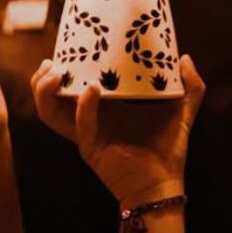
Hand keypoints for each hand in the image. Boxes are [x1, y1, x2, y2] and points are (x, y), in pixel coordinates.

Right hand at [30, 55, 204, 206]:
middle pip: (50, 97)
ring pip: (50, 113)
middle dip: (42, 78)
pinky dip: (83, 106)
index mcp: (103, 105)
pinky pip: (80, 124)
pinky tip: (91, 89)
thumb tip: (184, 57)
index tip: (65, 47)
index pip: (71, 83)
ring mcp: (86, 132)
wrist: (164, 185)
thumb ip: (189, 86)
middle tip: (51, 63)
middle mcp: (89, 117)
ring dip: (46, 92)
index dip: (60, 67)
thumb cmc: (168, 149)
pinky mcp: (90, 147)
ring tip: (54, 73)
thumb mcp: (180, 111)